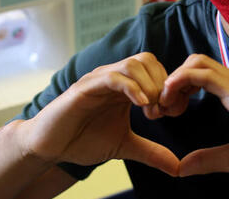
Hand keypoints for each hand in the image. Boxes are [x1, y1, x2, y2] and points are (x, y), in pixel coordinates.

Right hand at [17, 52, 178, 175]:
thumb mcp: (124, 146)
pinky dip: (131, 87)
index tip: (171, 112)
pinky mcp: (85, 87)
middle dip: (161, 84)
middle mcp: (113, 77)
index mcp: (124, 86)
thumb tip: (178, 167)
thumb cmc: (83, 140)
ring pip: (133, 64)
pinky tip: (141, 104)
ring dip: (149, 85)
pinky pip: (113, 77)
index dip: (169, 88)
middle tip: (162, 111)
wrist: (50, 146)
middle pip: (148, 60)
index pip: (156, 70)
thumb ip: (151, 152)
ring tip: (151, 110)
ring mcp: (98, 79)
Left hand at [158, 54, 228, 183]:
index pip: (200, 72)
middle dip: (172, 80)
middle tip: (163, 108)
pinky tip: (173, 101)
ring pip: (196, 63)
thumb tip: (182, 167)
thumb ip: (207, 158)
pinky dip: (181, 82)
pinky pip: (204, 75)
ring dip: (173, 80)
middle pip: (194, 61)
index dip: (178, 86)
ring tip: (166, 106)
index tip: (168, 110)